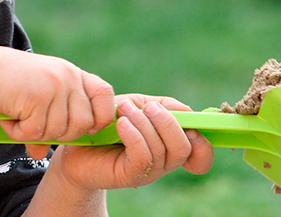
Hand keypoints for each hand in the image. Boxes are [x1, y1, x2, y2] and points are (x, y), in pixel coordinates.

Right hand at [0, 44, 115, 158]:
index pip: (105, 96)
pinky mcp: (37, 96)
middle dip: (61, 135)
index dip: (100, 117)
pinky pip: (36, 132)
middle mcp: (67, 77)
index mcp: (72, 73)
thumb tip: (40, 155)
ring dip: (37, 134)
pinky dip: (20, 134)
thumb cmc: (5, 85)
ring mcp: (54, 85)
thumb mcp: (34, 98)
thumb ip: (46, 121)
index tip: (83, 128)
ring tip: (18, 121)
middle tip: (36, 128)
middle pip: (83, 123)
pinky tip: (8, 122)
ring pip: (59, 130)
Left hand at [49, 94, 213, 190]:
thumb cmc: (110, 121)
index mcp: (170, 145)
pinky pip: (143, 157)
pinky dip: (134, 135)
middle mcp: (164, 162)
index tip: (187, 124)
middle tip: (145, 107)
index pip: (201, 153)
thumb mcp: (139, 105)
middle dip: (167, 122)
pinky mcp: (129, 176)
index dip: (203, 141)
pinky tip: (120, 124)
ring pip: (162, 150)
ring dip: (143, 123)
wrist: (77, 141)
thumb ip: (166, 106)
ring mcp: (148, 172)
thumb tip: (189, 113)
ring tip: (123, 110)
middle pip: (184, 147)